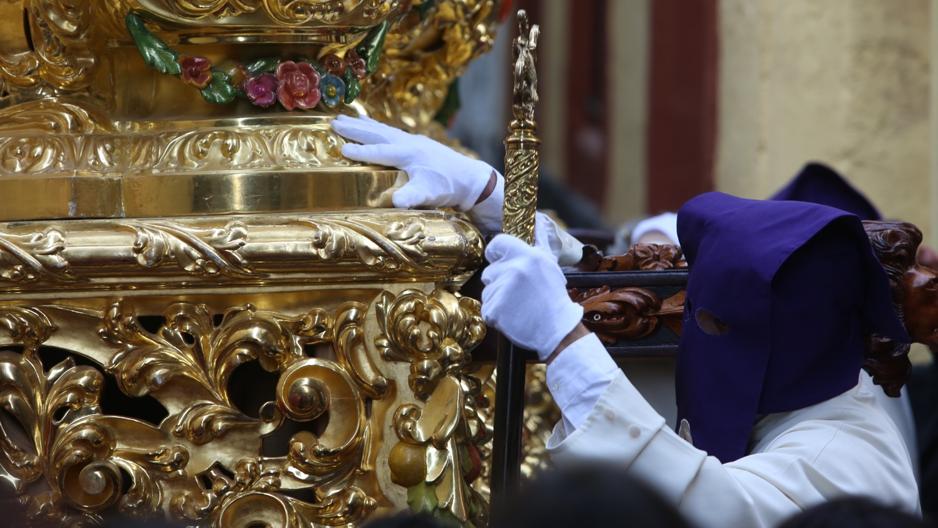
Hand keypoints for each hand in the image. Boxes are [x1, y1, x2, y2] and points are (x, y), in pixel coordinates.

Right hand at [332, 115, 493, 211]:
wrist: (469, 179)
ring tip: (344, 118)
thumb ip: (413, 196)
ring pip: (383, 129)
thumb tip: (396, 201)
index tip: (341, 150)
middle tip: (333, 122)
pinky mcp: (417, 143)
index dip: (360, 152)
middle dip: (355, 129)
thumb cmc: (448, 187)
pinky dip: (377, 127)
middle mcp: (409, 143)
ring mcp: (413, 141)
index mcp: (409, 154)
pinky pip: (391, 131)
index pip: (379, 152)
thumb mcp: (429, 194)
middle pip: (377, 134)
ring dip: (363, 124)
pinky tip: (372, 126)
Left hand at [481, 234, 583, 358]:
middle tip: (518, 292)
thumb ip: (537, 245)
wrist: (556, 328)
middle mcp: (513, 269)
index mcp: (527, 256)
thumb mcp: (549, 265)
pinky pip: (487, 308)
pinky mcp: (494, 309)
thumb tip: (536, 222)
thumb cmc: (553, 297)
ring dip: (498, 299)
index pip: (497, 243)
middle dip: (498, 282)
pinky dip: (496, 315)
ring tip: (517, 305)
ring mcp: (502, 289)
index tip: (499, 261)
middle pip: (489, 271)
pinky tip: (512, 316)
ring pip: (487, 291)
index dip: (496, 253)